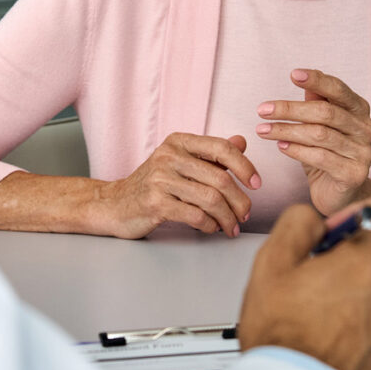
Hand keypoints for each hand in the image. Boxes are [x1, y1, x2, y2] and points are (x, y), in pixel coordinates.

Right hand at [96, 132, 260, 238]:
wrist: (114, 204)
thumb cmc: (152, 184)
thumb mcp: (179, 162)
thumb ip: (210, 154)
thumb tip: (241, 141)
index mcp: (178, 142)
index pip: (221, 148)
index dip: (245, 166)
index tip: (256, 184)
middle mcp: (168, 156)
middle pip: (220, 178)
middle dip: (239, 201)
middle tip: (244, 214)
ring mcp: (160, 179)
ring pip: (210, 199)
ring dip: (227, 218)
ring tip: (231, 227)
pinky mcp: (155, 203)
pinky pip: (195, 215)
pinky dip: (210, 225)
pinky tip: (211, 228)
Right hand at [238, 195, 370, 369]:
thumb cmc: (285, 334)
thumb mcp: (273, 261)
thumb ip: (298, 221)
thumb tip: (314, 218)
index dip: (360, 212)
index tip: (340, 228)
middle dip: (362, 248)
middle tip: (326, 265)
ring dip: (367, 280)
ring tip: (328, 298)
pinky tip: (338, 321)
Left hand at [256, 69, 370, 215]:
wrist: (339, 193)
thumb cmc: (326, 152)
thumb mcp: (319, 124)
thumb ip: (315, 101)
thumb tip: (300, 76)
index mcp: (359, 110)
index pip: (338, 90)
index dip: (317, 81)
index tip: (293, 74)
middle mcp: (366, 129)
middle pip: (325, 112)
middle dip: (290, 109)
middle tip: (262, 109)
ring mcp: (363, 153)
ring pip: (319, 135)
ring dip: (286, 130)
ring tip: (263, 129)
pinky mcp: (354, 174)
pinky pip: (320, 157)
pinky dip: (297, 150)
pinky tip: (280, 146)